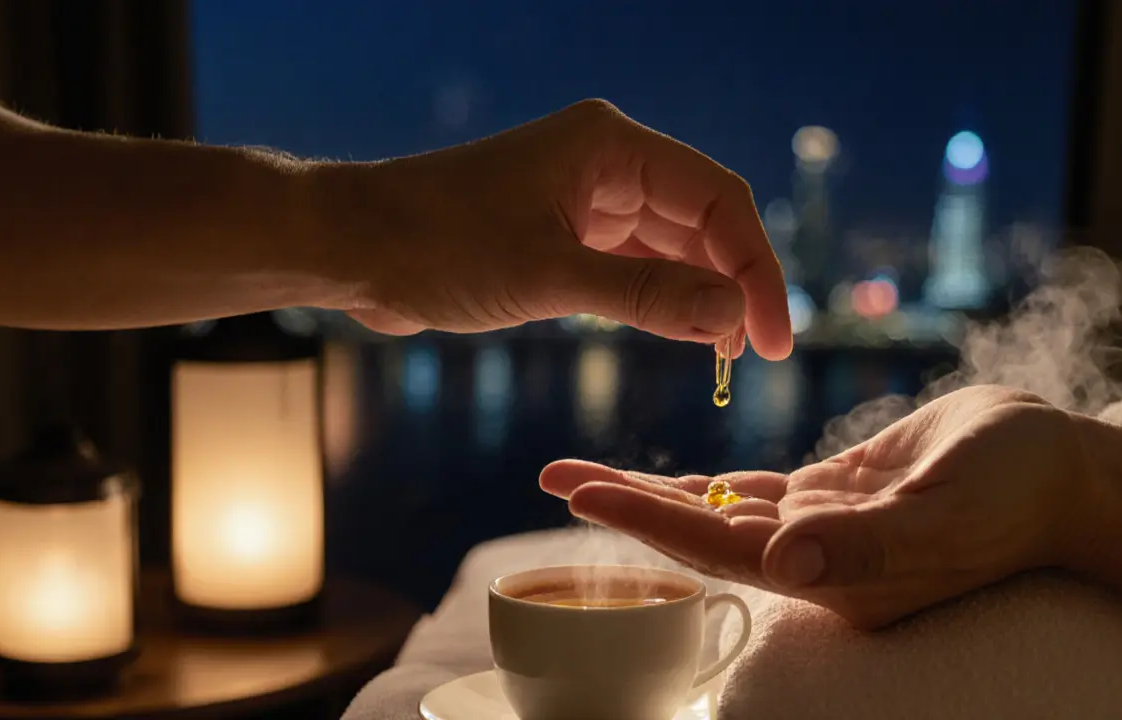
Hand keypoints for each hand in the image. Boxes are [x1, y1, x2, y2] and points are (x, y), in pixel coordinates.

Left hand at [315, 99, 790, 358]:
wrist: (350, 247)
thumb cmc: (435, 245)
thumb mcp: (549, 276)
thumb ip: (646, 294)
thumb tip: (732, 313)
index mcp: (611, 147)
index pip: (717, 199)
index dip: (756, 268)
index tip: (772, 338)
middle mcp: (607, 163)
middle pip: (702, 220)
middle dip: (732, 283)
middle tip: (751, 356)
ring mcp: (586, 198)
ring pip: (672, 244)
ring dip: (700, 294)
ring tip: (724, 354)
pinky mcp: (564, 232)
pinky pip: (635, 262)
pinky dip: (661, 297)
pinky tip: (682, 333)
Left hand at [540, 385, 1109, 628]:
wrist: (1062, 476)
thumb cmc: (1016, 494)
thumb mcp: (949, 516)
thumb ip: (870, 544)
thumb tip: (789, 561)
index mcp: (829, 570)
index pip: (713, 547)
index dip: (643, 521)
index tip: (579, 493)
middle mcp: (814, 555)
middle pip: (696, 529)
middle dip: (623, 502)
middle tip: (551, 473)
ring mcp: (822, 525)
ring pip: (717, 507)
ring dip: (653, 488)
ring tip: (587, 469)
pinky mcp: (837, 494)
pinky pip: (756, 489)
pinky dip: (709, 480)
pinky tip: (668, 476)